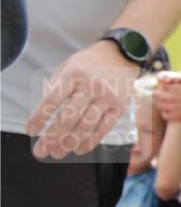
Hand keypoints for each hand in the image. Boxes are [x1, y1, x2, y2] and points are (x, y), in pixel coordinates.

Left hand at [25, 40, 139, 158]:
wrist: (122, 54)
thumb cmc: (91, 63)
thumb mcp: (69, 65)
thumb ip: (56, 86)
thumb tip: (45, 113)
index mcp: (74, 74)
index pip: (52, 101)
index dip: (39, 118)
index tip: (31, 131)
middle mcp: (91, 86)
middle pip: (68, 117)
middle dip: (53, 137)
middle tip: (43, 151)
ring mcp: (107, 97)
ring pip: (86, 126)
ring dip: (70, 143)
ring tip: (58, 152)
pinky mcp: (120, 106)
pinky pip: (104, 128)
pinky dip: (91, 141)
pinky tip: (79, 149)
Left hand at [153, 71, 180, 121]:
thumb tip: (172, 76)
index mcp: (174, 87)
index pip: (159, 85)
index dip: (162, 86)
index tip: (166, 88)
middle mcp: (171, 97)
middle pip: (156, 95)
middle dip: (159, 94)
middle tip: (165, 95)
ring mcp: (173, 108)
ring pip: (158, 105)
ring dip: (161, 104)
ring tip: (168, 103)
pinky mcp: (176, 117)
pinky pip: (164, 115)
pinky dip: (166, 113)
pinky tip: (172, 111)